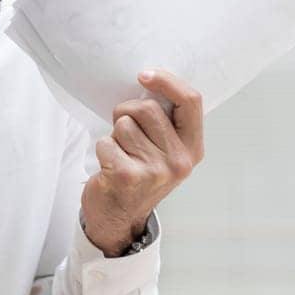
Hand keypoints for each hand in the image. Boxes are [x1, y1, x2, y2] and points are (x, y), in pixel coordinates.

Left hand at [80, 69, 203, 256]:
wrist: (119, 219)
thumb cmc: (139, 174)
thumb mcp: (165, 150)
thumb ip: (165, 121)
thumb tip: (149, 80)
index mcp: (192, 149)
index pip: (191, 101)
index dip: (167, 81)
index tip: (144, 75)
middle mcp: (179, 161)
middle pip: (147, 108)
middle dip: (127, 112)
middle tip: (125, 135)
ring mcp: (155, 171)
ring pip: (124, 124)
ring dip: (114, 135)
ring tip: (121, 154)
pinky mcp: (128, 176)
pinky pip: (106, 141)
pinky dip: (102, 149)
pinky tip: (110, 167)